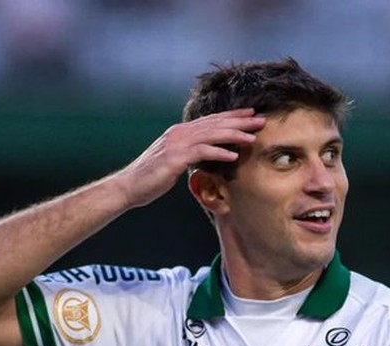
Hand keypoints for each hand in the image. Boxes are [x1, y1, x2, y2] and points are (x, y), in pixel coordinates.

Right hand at [118, 109, 265, 208]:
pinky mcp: (175, 158)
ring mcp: (176, 144)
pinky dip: (219, 153)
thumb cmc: (150, 178)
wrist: (128, 186)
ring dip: (234, 135)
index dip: (231, 116)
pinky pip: (201, 153)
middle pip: (215, 123)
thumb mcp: (173, 162)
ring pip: (211, 135)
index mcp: (180, 133)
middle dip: (239, 121)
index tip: (250, 114)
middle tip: (260, 119)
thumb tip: (203, 156)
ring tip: (253, 136)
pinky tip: (234, 155)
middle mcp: (179, 133)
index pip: (210, 121)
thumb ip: (188, 155)